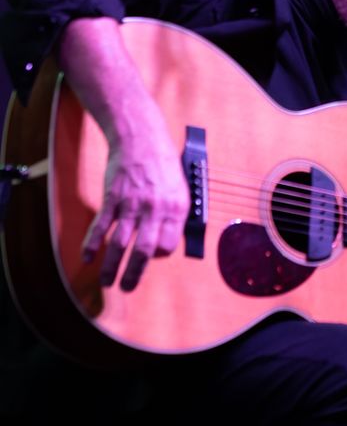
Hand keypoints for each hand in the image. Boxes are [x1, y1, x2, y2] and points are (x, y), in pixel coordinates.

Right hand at [81, 98, 190, 291]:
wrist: (141, 137)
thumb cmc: (163, 162)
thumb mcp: (181, 186)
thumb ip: (174, 213)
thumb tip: (168, 240)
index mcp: (176, 206)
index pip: (168, 244)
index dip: (160, 254)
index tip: (152, 256)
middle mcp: (154, 208)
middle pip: (143, 250)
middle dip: (134, 274)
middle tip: (127, 288)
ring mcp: (131, 204)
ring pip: (119, 243)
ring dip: (111, 266)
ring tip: (107, 282)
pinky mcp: (112, 198)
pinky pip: (101, 227)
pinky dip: (92, 245)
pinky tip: (87, 258)